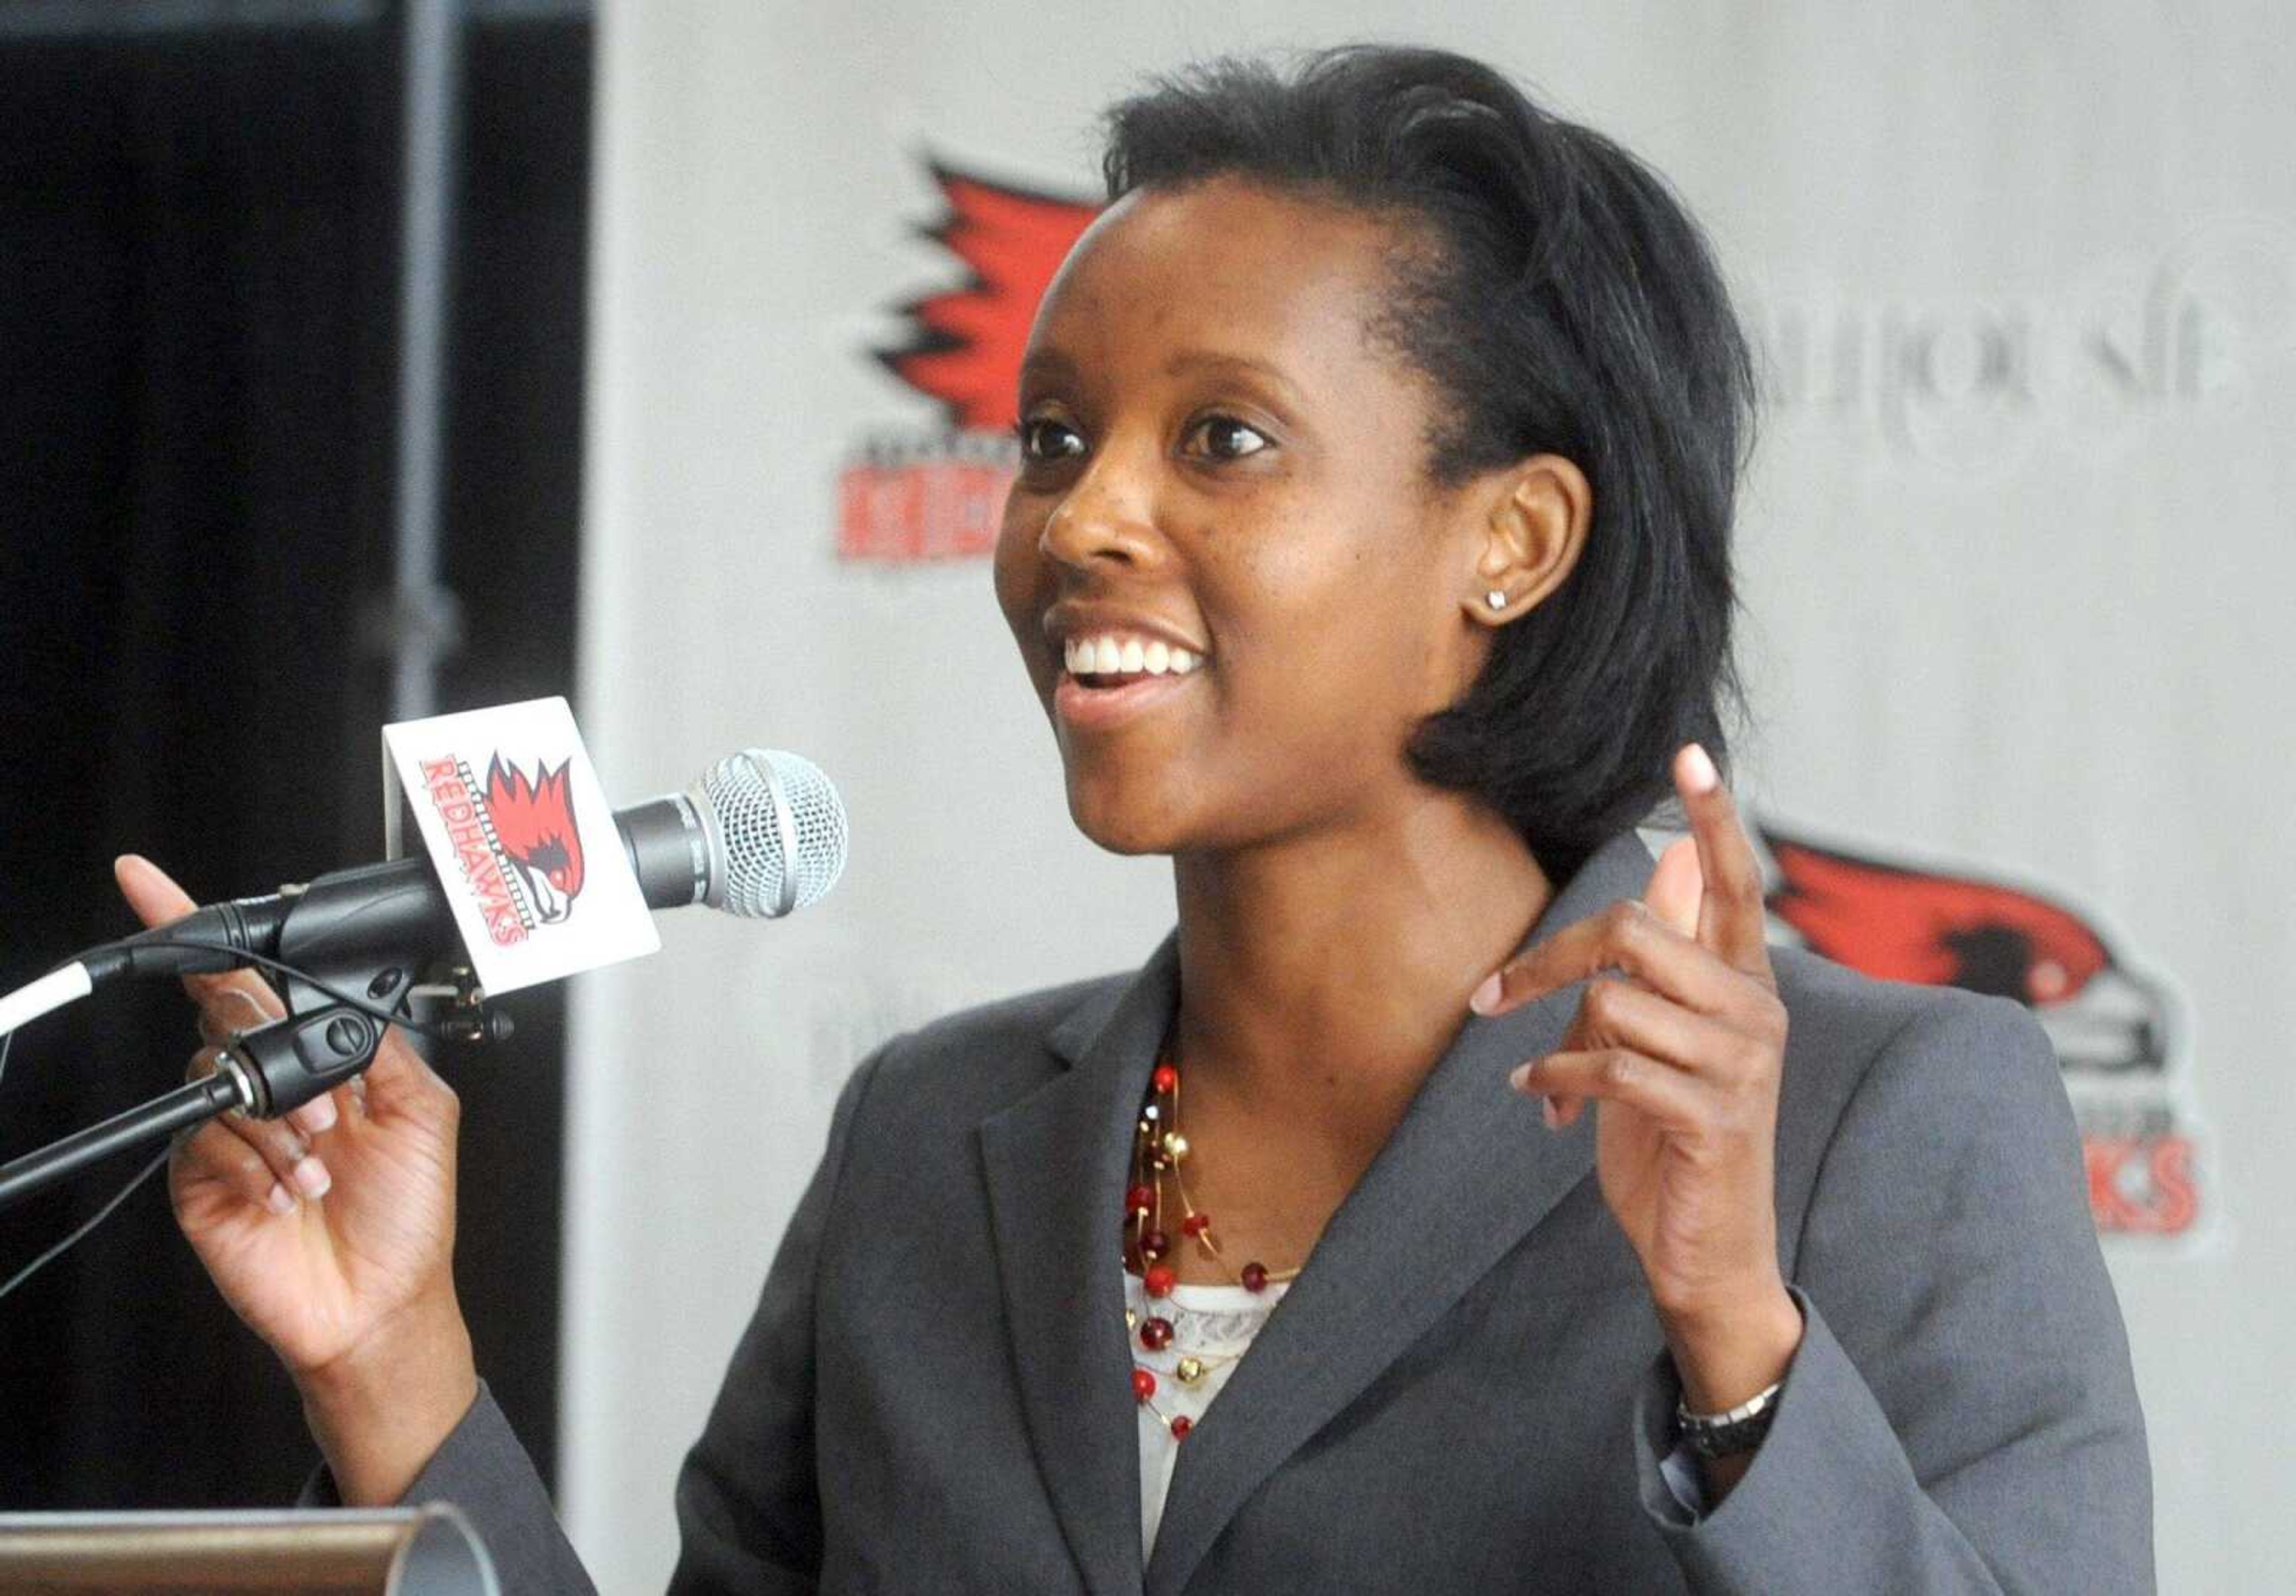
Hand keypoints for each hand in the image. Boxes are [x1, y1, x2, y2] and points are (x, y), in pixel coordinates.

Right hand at [116, 854, 475, 1503]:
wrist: (381, 1301)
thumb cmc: (408, 1216)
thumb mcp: (424, 1112)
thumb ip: (385, 1043)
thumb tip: (353, 997)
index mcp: (322, 1060)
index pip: (257, 981)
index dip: (202, 932)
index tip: (149, 884)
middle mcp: (270, 1085)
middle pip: (228, 1014)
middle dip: (275, 1050)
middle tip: (326, 1109)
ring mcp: (230, 1129)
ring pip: (218, 1076)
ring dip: (278, 1123)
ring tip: (320, 1166)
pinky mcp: (200, 1176)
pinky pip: (203, 1138)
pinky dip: (252, 1163)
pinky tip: (289, 1194)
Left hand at [1473, 746, 1800, 1416]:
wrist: (1710, 1255)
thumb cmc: (1674, 1143)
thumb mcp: (1663, 1040)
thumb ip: (1666, 960)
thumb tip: (1666, 864)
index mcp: (1746, 983)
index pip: (1736, 882)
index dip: (1714, 817)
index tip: (1689, 752)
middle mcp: (1755, 1010)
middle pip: (1633, 931)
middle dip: (1549, 960)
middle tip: (1494, 997)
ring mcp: (1741, 1063)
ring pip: (1615, 1000)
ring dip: (1556, 1043)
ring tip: (1545, 1083)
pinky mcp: (1712, 1116)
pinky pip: (1611, 1066)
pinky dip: (1557, 1080)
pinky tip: (1543, 1103)